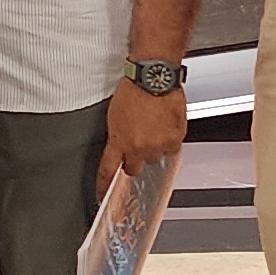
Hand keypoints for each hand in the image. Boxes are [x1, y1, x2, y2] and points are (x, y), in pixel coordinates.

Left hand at [97, 81, 186, 197]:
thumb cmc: (133, 91)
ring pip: (154, 158)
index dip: (104, 186)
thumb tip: (121, 146)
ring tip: (153, 127)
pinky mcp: (173, 141)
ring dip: (153, 148)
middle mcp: (137, 149)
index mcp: (118, 142)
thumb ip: (118, 136)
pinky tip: (165, 126)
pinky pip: (171, 149)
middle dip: (134, 160)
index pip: (107, 170)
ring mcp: (157, 146)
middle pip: (134, 169)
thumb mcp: (114, 115)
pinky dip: (169, 141)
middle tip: (138, 144)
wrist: (154, 79)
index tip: (102, 195)